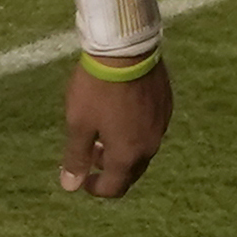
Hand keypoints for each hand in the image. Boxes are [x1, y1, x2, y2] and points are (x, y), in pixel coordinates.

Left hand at [57, 57, 169, 196]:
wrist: (125, 48)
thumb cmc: (97, 88)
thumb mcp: (79, 124)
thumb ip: (76, 157)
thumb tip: (70, 186)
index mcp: (128, 155)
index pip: (115, 187)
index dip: (95, 188)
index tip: (81, 177)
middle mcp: (150, 145)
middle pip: (131, 171)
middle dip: (110, 169)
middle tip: (90, 153)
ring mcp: (161, 124)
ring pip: (142, 150)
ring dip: (122, 150)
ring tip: (102, 131)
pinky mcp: (166, 104)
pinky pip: (150, 129)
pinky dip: (134, 131)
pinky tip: (120, 113)